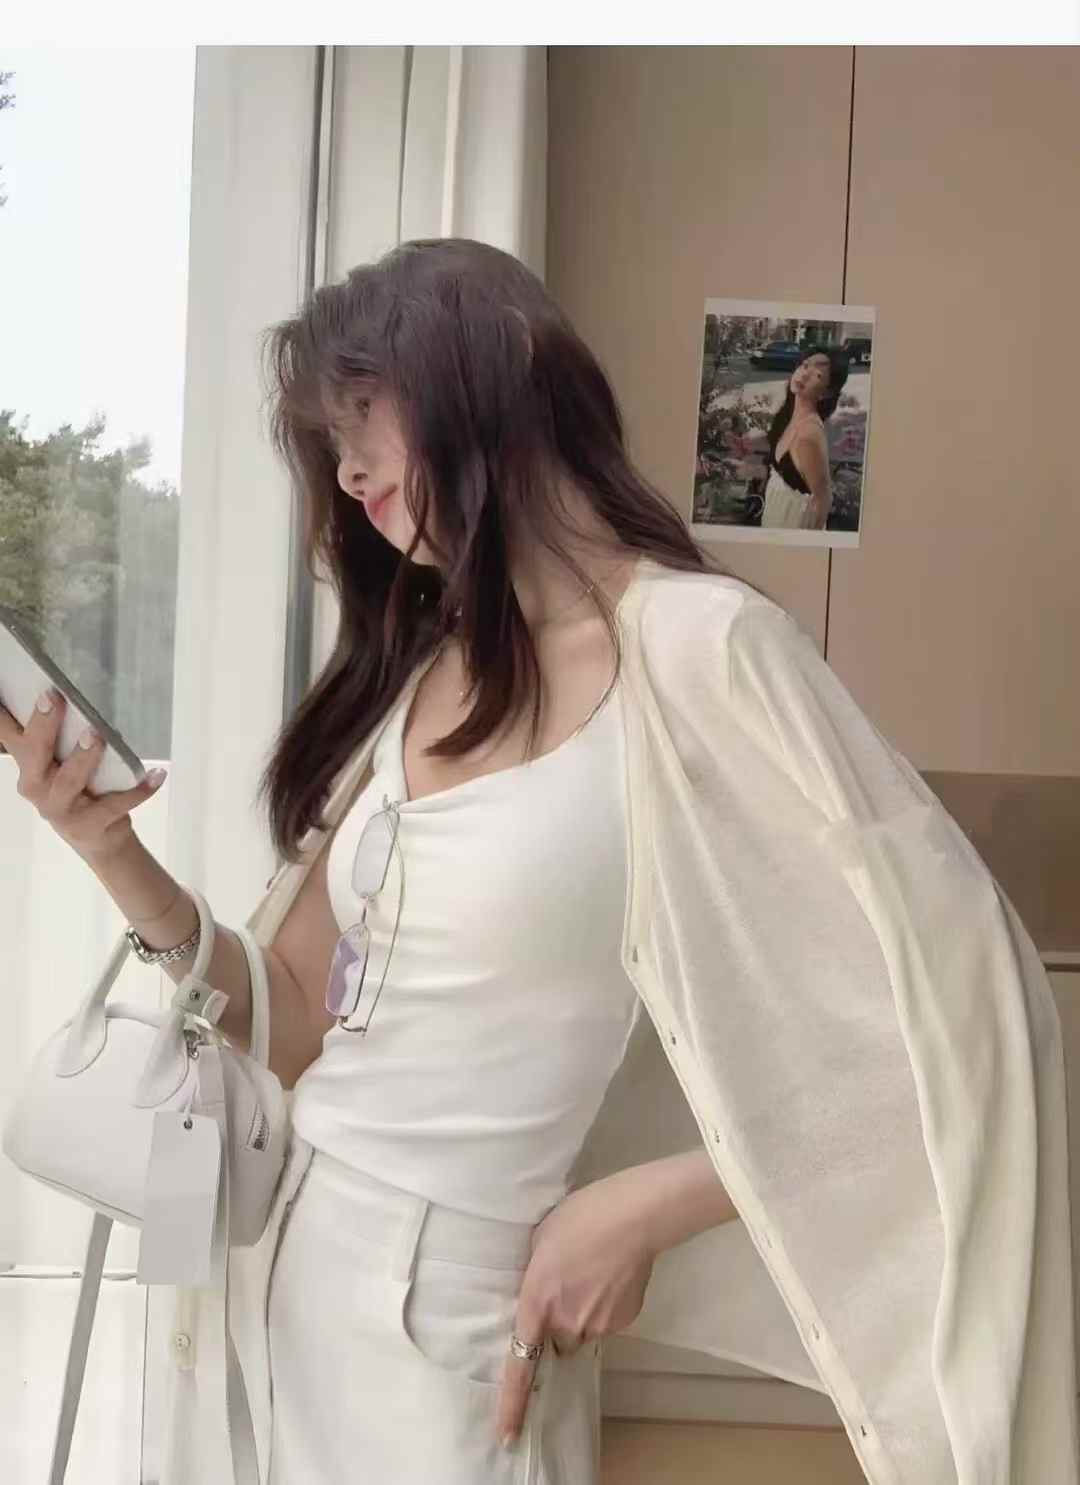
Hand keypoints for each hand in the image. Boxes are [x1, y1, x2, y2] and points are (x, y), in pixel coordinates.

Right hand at [0, 688, 163, 861]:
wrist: (98, 837)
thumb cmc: (76, 787)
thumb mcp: (59, 762)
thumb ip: (56, 735)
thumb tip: (62, 692)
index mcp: (26, 764)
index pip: (7, 733)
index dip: (1, 713)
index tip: (0, 686)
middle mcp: (35, 785)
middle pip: (33, 752)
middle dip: (43, 725)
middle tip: (52, 698)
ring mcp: (59, 808)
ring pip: (69, 780)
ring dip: (84, 756)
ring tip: (97, 736)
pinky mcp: (87, 825)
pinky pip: (116, 804)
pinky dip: (138, 790)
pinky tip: (156, 775)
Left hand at [494, 1175, 655, 1447]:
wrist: (633, 1215)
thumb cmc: (580, 1217)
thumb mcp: (541, 1242)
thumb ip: (536, 1276)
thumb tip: (544, 1294)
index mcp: (537, 1302)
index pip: (520, 1364)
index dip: (512, 1403)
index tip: (506, 1434)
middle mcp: (566, 1323)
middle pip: (558, 1342)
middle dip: (559, 1324)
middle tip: (568, 1286)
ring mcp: (598, 1325)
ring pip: (584, 1332)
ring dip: (584, 1313)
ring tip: (594, 1273)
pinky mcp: (624, 1321)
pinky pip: (607, 1322)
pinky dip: (607, 1306)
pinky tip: (613, 1276)